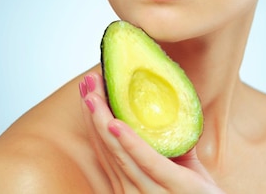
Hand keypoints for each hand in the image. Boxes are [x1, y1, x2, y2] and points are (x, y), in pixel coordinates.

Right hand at [79, 72, 223, 193]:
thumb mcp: (179, 168)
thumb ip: (170, 144)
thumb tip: (168, 108)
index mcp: (129, 183)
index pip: (104, 148)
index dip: (92, 119)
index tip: (86, 91)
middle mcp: (131, 189)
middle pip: (106, 146)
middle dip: (93, 112)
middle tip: (86, 82)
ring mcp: (147, 191)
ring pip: (118, 152)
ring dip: (103, 120)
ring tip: (94, 96)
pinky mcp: (170, 186)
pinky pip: (146, 162)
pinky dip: (130, 142)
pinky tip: (116, 124)